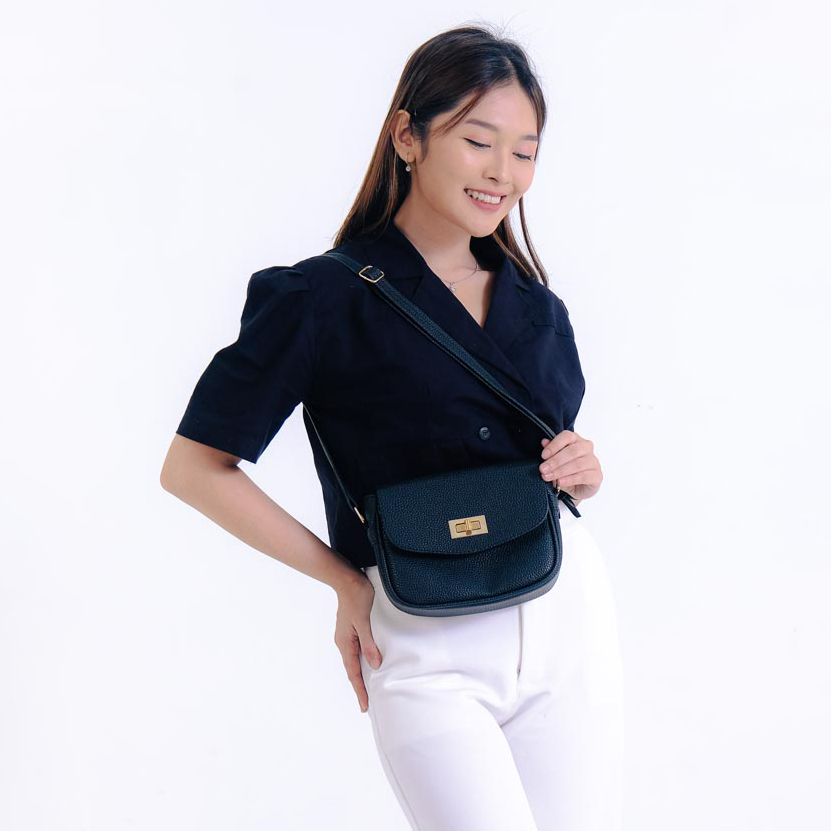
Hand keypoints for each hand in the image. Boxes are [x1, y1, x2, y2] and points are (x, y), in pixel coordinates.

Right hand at [334, 572, 382, 712]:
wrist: (347, 579)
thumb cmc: (356, 597)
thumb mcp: (364, 622)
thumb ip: (369, 644)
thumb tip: (375, 665)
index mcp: (345, 643)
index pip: (353, 672)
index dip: (360, 690)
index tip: (365, 706)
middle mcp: (344, 642)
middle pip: (352, 670)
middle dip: (359, 687)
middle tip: (367, 704)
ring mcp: (347, 636)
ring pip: (354, 661)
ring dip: (360, 675)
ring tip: (367, 688)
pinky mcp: (351, 629)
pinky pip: (356, 651)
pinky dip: (361, 662)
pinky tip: (368, 664)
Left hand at [539, 430, 602, 502]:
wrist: (579, 488)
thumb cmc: (566, 470)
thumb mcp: (556, 461)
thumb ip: (551, 452)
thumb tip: (544, 442)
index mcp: (576, 439)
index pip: (567, 436)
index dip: (554, 445)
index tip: (543, 455)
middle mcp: (587, 448)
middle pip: (572, 451)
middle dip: (555, 461)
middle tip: (543, 469)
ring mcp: (594, 461)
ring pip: (577, 464)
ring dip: (560, 471)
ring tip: (548, 477)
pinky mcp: (597, 475)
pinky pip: (583, 476)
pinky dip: (569, 479)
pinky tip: (560, 482)